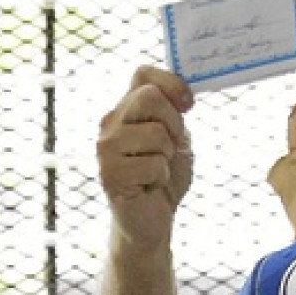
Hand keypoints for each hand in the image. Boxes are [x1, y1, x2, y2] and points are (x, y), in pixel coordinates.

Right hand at [97, 65, 194, 251]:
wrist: (152, 220)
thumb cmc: (164, 178)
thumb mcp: (176, 140)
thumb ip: (174, 115)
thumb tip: (183, 95)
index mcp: (126, 109)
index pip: (143, 74)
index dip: (170, 82)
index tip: (189, 104)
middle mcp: (111, 123)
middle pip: (150, 97)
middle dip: (173, 125)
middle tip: (170, 149)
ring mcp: (106, 148)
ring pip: (156, 134)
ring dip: (168, 157)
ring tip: (156, 171)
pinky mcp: (110, 174)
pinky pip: (154, 165)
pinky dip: (161, 178)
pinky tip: (149, 186)